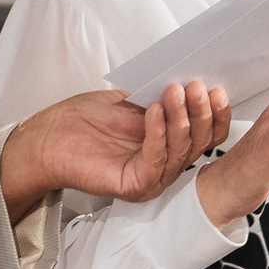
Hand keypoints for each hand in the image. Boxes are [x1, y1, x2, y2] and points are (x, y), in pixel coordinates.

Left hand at [1, 81, 230, 221]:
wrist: (50, 137)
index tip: (217, 88)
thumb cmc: (85, 120)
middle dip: (201, 112)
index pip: (207, 135)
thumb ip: (163, 99)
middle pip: (199, 142)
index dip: (216, 114)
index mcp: (170, 146)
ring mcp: (153, 178)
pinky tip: (155, 110)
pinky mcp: (136, 186)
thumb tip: (193, 82)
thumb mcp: (134, 102)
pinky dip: (159, 132)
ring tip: (176, 91)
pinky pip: (156, 159)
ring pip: (181, 150)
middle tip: (197, 86)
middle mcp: (166, 165)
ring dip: (181, 117)